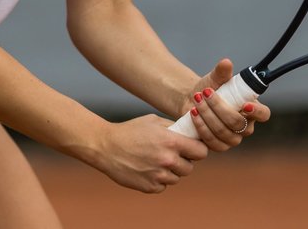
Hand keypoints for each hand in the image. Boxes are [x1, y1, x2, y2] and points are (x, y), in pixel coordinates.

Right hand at [92, 115, 209, 192]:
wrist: (106, 146)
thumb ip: (173, 127)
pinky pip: (163, 186)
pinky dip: (158, 180)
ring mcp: (158, 175)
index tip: (192, 149)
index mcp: (171, 141)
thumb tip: (190, 132)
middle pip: (190, 168)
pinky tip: (147, 169)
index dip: (197, 150)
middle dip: (183, 161)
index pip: (201, 152)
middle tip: (172, 155)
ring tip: (155, 161)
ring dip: (170, 171)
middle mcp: (167, 160)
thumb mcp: (153, 121)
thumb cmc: (129, 131)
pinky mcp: (149, 187)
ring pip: (176, 178)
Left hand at [179, 58, 270, 150]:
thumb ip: (222, 72)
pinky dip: (201, 126)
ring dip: (207, 115)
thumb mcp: (215, 79)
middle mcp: (245, 127)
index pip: (264, 114)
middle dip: (219, 108)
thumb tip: (226, 63)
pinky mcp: (218, 146)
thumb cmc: (210, 89)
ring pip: (223, 132)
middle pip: (237, 123)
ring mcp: (232, 139)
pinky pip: (212, 141)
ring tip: (196, 100)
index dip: (257, 112)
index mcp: (252, 110)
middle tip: (205, 93)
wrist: (193, 101)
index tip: (245, 105)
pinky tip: (193, 114)